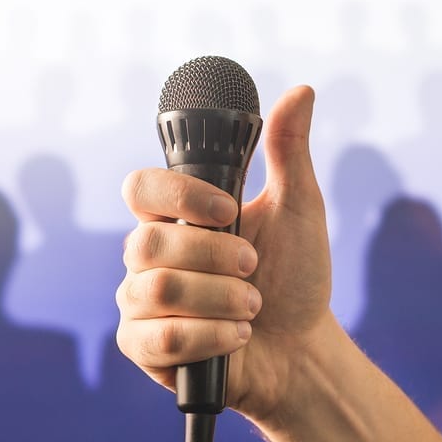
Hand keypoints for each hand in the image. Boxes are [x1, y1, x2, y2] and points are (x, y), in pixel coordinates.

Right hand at [116, 86, 333, 423]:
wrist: (301, 350)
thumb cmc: (294, 279)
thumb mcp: (299, 211)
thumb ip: (288, 153)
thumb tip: (300, 90)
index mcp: (176, 219)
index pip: (140, 188)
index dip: (179, 196)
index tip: (229, 210)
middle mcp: (149, 257)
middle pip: (148, 243)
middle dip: (216, 257)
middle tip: (254, 267)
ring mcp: (140, 303)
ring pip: (158, 289)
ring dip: (221, 299)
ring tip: (251, 307)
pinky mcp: (142, 346)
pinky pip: (159, 337)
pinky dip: (211, 337)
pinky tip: (238, 338)